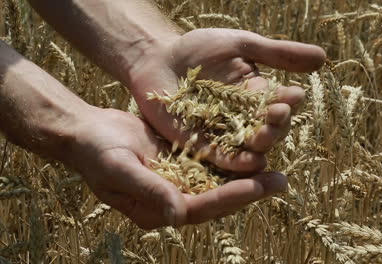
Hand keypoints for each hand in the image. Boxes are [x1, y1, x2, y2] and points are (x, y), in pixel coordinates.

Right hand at [67, 107, 286, 228]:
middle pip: (218, 197)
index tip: (258, 186)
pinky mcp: (185, 159)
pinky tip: (255, 143)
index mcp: (158, 209)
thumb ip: (149, 191)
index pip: (201, 207)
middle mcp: (175, 198)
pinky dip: (234, 154)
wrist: (89, 132)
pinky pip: (213, 159)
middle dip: (250, 189)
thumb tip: (178, 217)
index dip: (230, 197)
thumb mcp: (119, 170)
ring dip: (248, 173)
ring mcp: (181, 179)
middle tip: (281, 181)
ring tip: (278, 165)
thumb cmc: (96, 152)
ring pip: (220, 179)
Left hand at [129, 28, 325, 171]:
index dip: (287, 103)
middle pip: (270, 130)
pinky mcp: (202, 147)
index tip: (292, 96)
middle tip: (274, 118)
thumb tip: (324, 59)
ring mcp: (225, 135)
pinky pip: (223, 159)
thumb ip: (278, 53)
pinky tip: (248, 163)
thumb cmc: (199, 48)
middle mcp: (246, 119)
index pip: (281, 104)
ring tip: (262, 139)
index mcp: (258, 96)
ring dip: (260, 146)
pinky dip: (237, 162)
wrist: (157, 59)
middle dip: (275, 126)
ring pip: (251, 148)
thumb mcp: (240, 45)